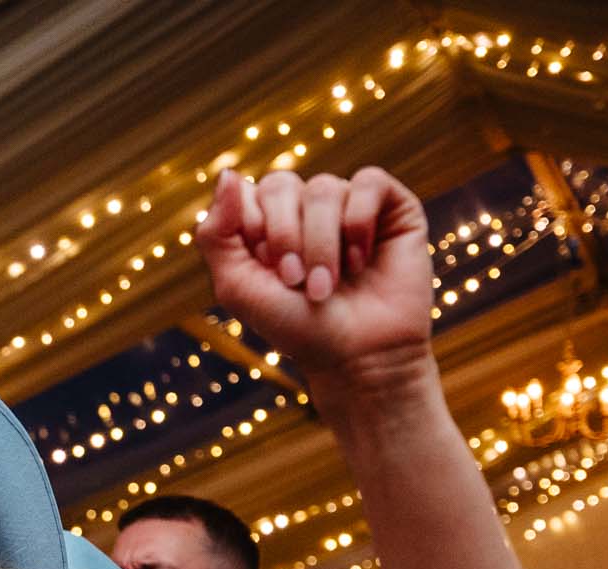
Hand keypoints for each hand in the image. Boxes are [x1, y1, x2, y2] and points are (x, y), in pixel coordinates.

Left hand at [199, 166, 431, 382]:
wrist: (356, 356)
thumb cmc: (294, 327)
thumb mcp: (236, 286)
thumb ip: (216, 234)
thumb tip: (228, 173)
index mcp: (267, 224)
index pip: (248, 192)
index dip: (255, 231)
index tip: (268, 273)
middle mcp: (306, 210)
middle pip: (281, 183)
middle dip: (284, 237)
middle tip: (294, 281)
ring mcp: (348, 205)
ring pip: (323, 188)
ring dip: (320, 244)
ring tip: (328, 284)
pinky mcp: (391, 207)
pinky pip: (368, 181)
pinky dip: (358, 222)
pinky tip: (360, 260)